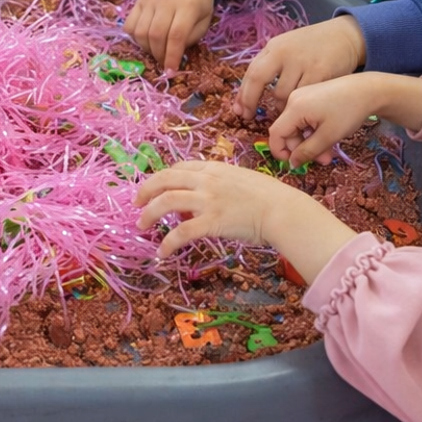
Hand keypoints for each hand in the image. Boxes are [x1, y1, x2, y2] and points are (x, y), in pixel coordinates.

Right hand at [123, 0, 215, 70]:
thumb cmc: (199, 4)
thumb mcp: (204, 21)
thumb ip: (190, 39)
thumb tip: (172, 56)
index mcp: (188, 5)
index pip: (176, 35)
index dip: (172, 56)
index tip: (171, 71)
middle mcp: (166, 1)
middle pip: (156, 35)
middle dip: (159, 55)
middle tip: (164, 61)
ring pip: (140, 32)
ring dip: (147, 48)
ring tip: (156, 50)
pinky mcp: (139, 1)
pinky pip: (130, 25)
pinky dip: (135, 38)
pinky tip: (146, 40)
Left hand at [134, 161, 359, 282]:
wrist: (284, 210)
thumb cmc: (270, 198)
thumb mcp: (241, 181)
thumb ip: (219, 186)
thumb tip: (201, 203)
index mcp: (215, 169)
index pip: (180, 167)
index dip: (162, 177)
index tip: (154, 188)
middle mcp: (207, 181)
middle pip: (165, 179)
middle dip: (146, 191)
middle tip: (136, 204)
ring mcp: (208, 200)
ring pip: (166, 201)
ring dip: (149, 214)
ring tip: (142, 226)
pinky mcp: (212, 222)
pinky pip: (181, 233)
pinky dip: (168, 243)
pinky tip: (162, 253)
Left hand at [238, 16, 366, 117]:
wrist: (345, 37)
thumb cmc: (313, 45)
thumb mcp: (287, 45)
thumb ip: (270, 63)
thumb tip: (247, 91)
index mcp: (275, 46)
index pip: (252, 71)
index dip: (243, 94)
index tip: (239, 111)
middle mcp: (285, 52)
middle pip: (260, 80)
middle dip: (251, 101)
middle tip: (249, 117)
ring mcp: (303, 62)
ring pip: (282, 94)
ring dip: (279, 107)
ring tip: (282, 110)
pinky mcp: (320, 73)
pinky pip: (303, 97)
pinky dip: (298, 106)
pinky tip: (299, 107)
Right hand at [267, 72, 421, 165]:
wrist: (368, 90)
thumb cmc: (348, 112)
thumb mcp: (329, 136)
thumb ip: (308, 152)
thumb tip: (292, 163)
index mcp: (295, 108)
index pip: (276, 133)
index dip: (280, 151)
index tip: (294, 164)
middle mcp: (293, 99)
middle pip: (287, 130)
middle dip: (302, 148)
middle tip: (323, 160)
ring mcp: (301, 96)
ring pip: (297, 126)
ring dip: (309, 142)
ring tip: (329, 152)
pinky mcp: (310, 96)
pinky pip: (304, 118)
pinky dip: (313, 131)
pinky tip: (327, 137)